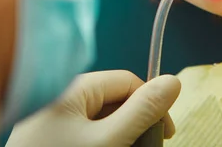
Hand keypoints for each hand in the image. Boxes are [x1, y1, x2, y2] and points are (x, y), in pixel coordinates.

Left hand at [6, 70, 180, 146]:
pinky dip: (100, 142)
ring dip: (120, 136)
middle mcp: (61, 98)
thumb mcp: (108, 141)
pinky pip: (83, 133)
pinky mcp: (46, 138)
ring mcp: (51, 120)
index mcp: (74, 88)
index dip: (152, 105)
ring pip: (100, 119)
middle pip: (114, 101)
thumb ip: (142, 112)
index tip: (166, 135)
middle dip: (135, 124)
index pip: (127, 82)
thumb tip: (175, 80)